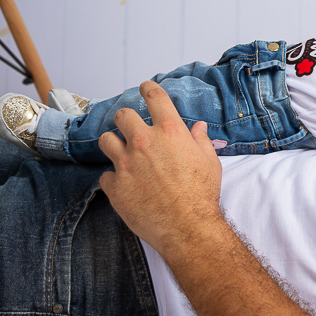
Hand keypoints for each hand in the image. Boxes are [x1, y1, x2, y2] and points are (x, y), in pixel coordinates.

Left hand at [98, 81, 223, 257]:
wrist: (188, 228)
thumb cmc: (202, 195)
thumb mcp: (209, 162)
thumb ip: (200, 140)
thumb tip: (197, 128)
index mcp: (170, 132)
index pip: (154, 97)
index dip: (148, 88)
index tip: (144, 88)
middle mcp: (145, 142)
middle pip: (123, 116)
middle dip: (126, 119)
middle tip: (130, 128)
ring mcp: (126, 164)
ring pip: (106, 140)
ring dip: (113, 144)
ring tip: (121, 153)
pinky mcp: (115, 186)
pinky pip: (105, 176)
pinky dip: (113, 179)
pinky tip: (124, 185)